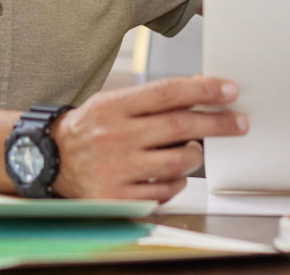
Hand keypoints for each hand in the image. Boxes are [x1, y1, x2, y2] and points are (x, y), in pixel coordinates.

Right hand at [50, 76, 246, 200]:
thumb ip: (152, 98)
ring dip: (195, 155)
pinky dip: (177, 182)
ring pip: (176, 163)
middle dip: (217, 124)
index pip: (167, 93)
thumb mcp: (114, 102)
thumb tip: (200, 90)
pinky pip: (164, 191)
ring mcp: (116, 169)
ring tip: (194, 150)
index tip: (229, 91)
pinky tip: (173, 174)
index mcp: (114, 107)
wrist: (50, 160)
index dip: (203, 90)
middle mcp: (115, 137)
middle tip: (239, 122)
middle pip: (178, 127)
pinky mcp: (117, 198)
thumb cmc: (90, 128)